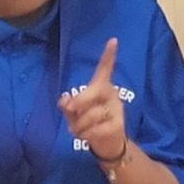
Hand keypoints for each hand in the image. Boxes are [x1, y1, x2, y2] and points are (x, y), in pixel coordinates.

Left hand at [58, 39, 127, 161]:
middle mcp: (111, 94)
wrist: (107, 144)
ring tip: (75, 130)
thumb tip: (65, 101)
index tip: (113, 40)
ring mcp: (117, 109)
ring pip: (93, 113)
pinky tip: (84, 136)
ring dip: (79, 124)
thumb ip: (68, 105)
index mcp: (101, 86)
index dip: (108, 55)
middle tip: (70, 110)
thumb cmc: (89, 122)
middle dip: (80, 101)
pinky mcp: (118, 125)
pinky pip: (98, 128)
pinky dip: (86, 134)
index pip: (105, 69)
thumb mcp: (75, 113)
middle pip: (95, 91)